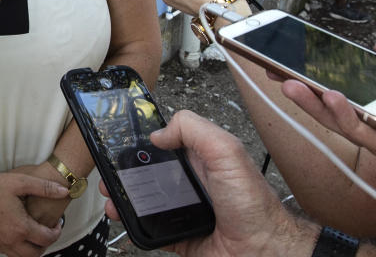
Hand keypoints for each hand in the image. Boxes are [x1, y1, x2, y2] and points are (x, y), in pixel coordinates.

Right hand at [0, 171, 68, 256]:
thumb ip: (44, 187)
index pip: (46, 239)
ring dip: (32, 250)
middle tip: (48, 232)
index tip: (57, 224)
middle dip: (46, 245)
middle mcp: (10, 240)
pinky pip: (9, 253)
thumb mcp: (20, 181)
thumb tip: (64, 190)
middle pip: (35, 254)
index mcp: (20, 227)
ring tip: (35, 234)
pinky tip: (19, 233)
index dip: (56, 232)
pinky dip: (18, 249)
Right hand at [99, 110, 319, 256]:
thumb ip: (195, 130)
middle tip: (110, 171)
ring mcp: (184, 209)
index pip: (167, 141)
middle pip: (150, 171)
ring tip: (110, 195)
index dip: (144, 141)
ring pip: (146, 200)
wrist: (264, 252)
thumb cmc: (254, 204)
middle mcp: (192, 181)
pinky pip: (151, 228)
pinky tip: (124, 218)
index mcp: (202, 157)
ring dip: (125, 196)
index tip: (122, 141)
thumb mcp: (227, 152)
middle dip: (127, 170)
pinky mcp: (180, 235)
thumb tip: (159, 132)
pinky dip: (134, 224)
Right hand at [282, 39, 375, 183]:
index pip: (369, 84)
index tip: (302, 53)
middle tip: (276, 69)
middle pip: (353, 107)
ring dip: (320, 108)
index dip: (332, 71)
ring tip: (291, 85)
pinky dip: (353, 122)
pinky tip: (334, 100)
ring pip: (357, 127)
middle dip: (312, 90)